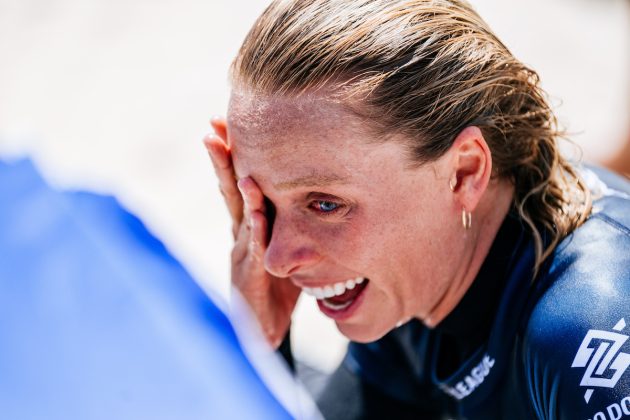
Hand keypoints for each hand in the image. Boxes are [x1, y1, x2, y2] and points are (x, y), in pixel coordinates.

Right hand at [204, 117, 300, 347]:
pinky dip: (254, 230)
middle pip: (230, 190)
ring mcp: (241, 255)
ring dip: (233, 183)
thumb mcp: (285, 251)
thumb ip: (289, 226)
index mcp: (250, 226)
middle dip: (222, 158)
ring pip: (238, 213)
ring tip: (225, 152)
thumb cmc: (275, 290)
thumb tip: (312, 198)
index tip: (229, 123)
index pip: (241, 185)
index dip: (235, 156)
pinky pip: (253, 250)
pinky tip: (256, 213)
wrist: (263, 334)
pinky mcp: (248, 278)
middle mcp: (240, 236)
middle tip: (213, 126)